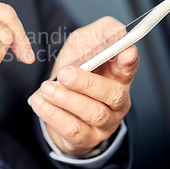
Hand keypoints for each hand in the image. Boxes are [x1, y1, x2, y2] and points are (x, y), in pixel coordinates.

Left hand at [29, 17, 138, 156]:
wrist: (56, 104)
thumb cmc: (73, 71)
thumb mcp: (82, 45)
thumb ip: (100, 33)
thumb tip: (118, 29)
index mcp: (119, 76)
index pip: (130, 68)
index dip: (129, 61)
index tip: (125, 51)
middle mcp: (117, 102)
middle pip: (113, 94)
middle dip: (87, 83)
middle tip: (64, 74)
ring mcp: (105, 123)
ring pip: (94, 113)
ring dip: (67, 99)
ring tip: (46, 88)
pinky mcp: (86, 139)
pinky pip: (73, 129)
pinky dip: (54, 115)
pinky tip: (39, 102)